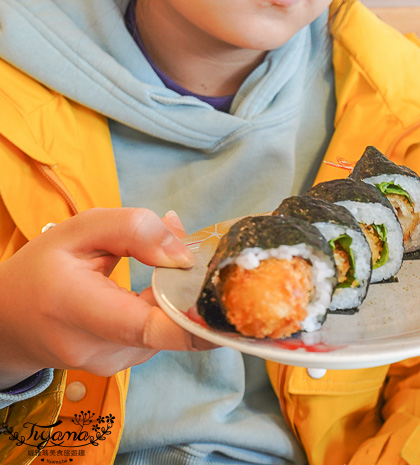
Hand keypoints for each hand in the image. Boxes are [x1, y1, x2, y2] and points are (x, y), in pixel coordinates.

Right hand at [0, 207, 215, 387]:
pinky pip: (159, 334)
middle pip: (168, 324)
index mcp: (76, 309)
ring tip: (161, 267)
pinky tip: (154, 289)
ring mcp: (110, 364)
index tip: (223, 303)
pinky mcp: (122, 365)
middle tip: (203, 257)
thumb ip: (134, 230)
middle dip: (193, 291)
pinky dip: (166, 310)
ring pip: (167, 328)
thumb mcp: (80, 230)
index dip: (195, 320)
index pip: (148, 328)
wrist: (6, 321)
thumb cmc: (43, 269)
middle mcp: (96, 348)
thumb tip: (184, 253)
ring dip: (178, 298)